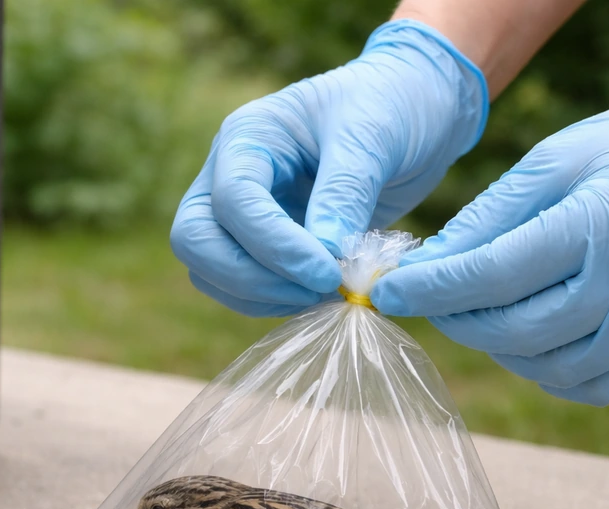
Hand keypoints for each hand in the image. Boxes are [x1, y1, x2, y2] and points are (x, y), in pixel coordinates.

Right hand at [170, 20, 486, 316]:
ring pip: (209, 270)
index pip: (233, 200)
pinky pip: (240, 286)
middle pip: (196, 240)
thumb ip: (344, 194)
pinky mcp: (261, 243)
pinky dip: (273, 301)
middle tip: (319, 289)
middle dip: (249, 277)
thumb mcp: (372, 137)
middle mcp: (228, 173)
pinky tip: (321, 295)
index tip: (329, 273)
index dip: (275, 246)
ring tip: (327, 294)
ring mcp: (240, 212)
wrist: (411, 110)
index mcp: (247, 136)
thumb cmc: (391, 106)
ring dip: (261, 295)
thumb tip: (324, 255)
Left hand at [373, 46, 608, 404]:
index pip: (498, 273)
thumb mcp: (551, 161)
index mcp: (608, 219)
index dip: (434, 289)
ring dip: (499, 350)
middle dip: (460, 321)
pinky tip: (530, 341)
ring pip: (553, 367)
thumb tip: (425, 269)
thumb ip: (487, 218)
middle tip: (432, 301)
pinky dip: (547, 372)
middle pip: (521, 330)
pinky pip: (594, 386)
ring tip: (482, 315)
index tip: (385, 293)